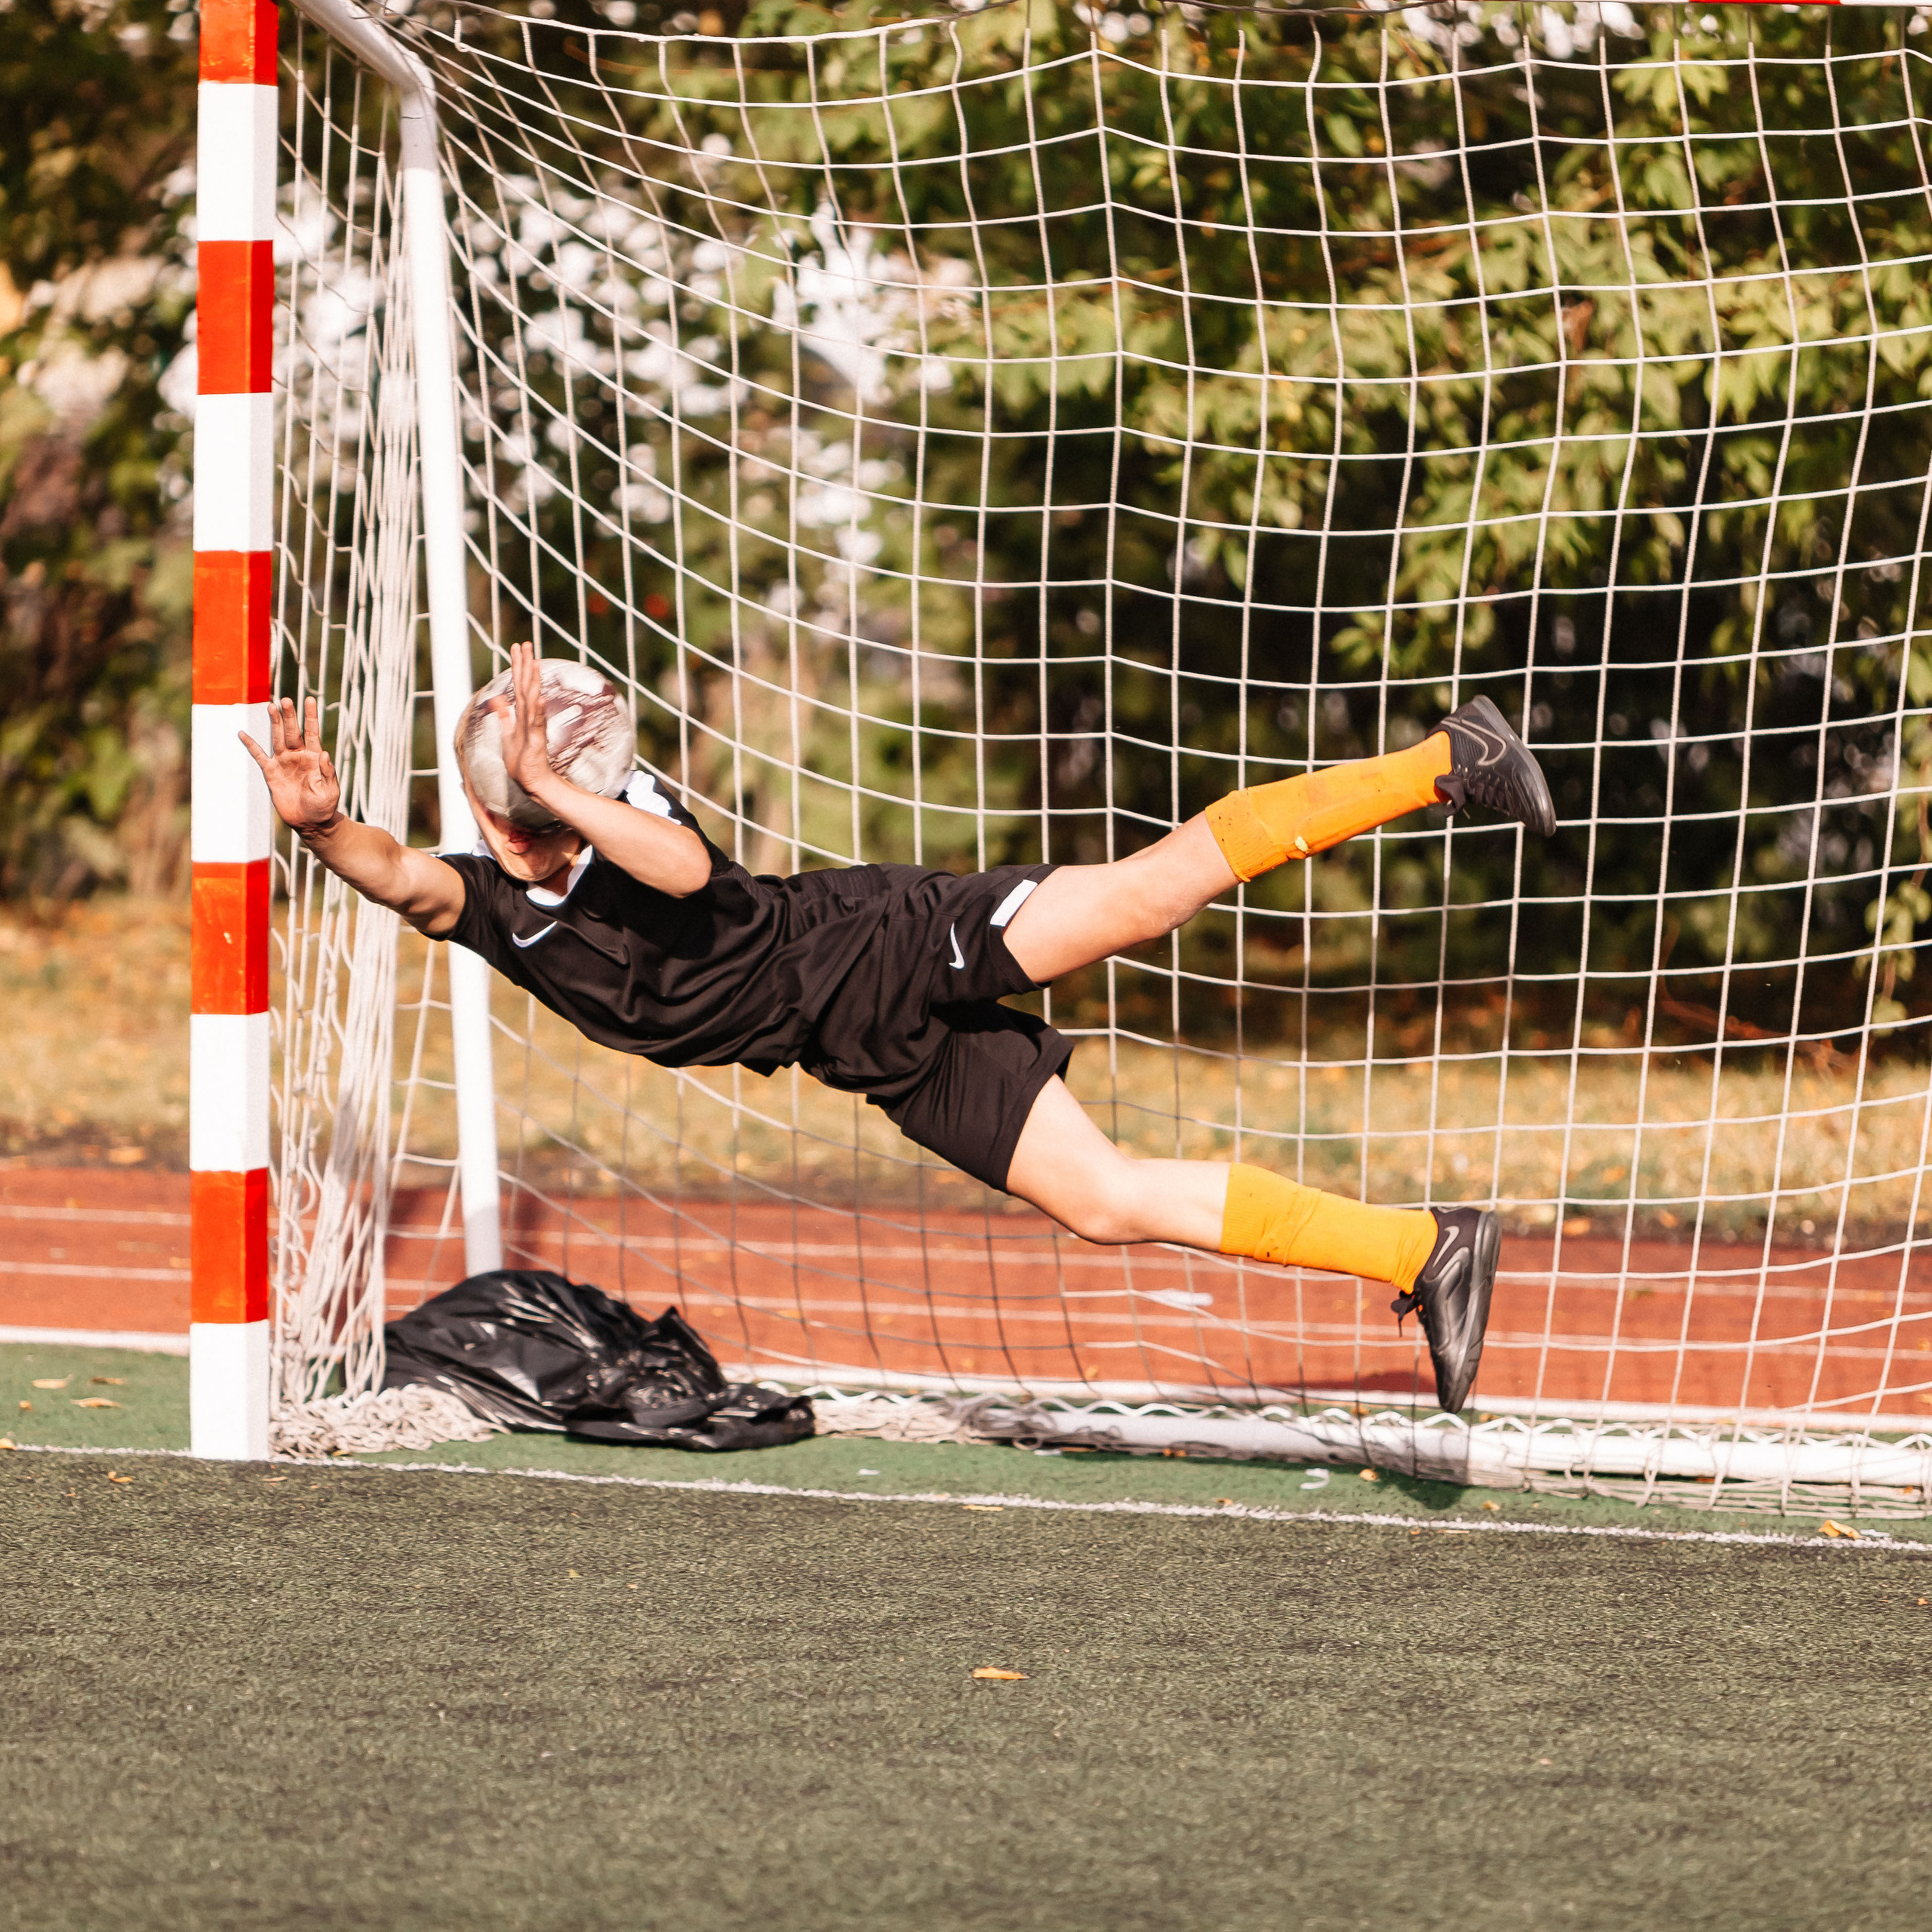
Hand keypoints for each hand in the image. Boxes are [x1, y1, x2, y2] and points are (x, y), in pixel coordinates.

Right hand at [238, 696, 341, 837]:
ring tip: (271, 706)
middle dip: (290, 716)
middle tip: (286, 700)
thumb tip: (325, 754)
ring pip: (277, 738)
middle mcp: (299, 756)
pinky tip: (242, 733)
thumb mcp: (331, 790)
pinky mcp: (271, 773)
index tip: (310, 699)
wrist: (310, 822)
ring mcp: (284, 763)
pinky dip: (251, 745)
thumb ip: (328, 773)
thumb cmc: (324, 806)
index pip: (313, 732)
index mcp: (315, 757)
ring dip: (274, 723)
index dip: (311, 716)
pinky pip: (259, 756)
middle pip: (293, 731)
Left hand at [492, 640, 555, 800]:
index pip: (519, 685)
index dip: (517, 666)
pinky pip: (536, 723)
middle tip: (526, 643)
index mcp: (521, 714)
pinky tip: (538, 698)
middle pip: (527, 686)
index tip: (517, 647)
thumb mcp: (507, 734)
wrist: (532, 782)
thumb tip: (496, 699)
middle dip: (526, 665)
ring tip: (534, 663)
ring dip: (533, 681)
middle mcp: (529, 716)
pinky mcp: (536, 740)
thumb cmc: (521, 760)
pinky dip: (537, 710)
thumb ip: (503, 715)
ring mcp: (533, 727)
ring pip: (532, 699)